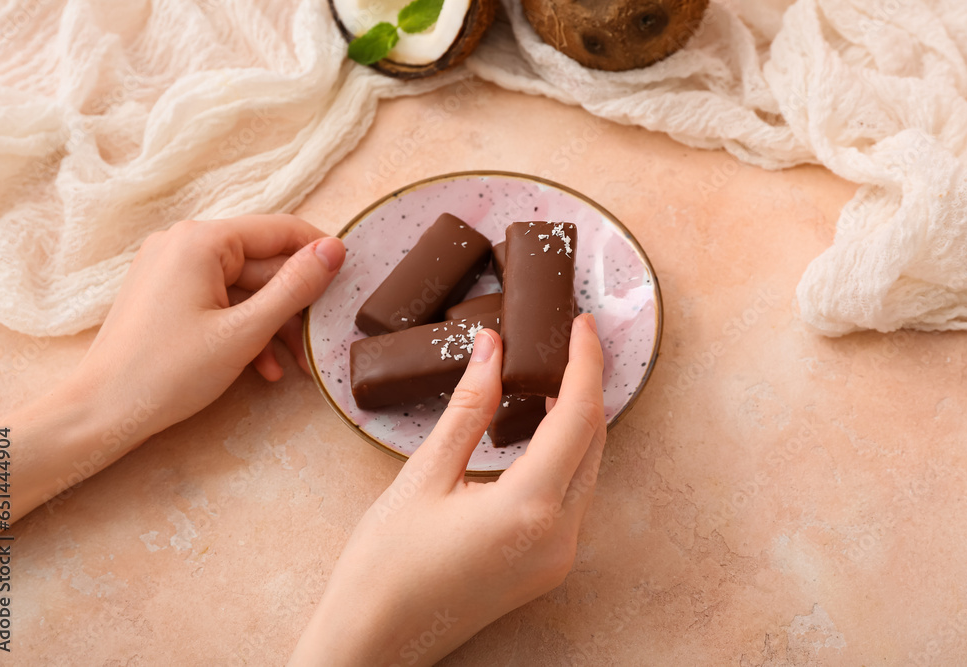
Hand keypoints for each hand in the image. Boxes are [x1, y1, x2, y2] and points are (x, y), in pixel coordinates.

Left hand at [72, 213, 345, 447]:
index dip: (320, 255)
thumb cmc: (169, 373)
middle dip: (295, 305)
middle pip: (263, 263)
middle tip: (321, 340)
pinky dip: (245, 329)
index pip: (280, 230)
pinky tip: (264, 366)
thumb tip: (334, 249)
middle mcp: (185, 243)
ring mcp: (173, 268)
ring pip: (246, 288)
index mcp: (202, 240)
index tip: (350, 283)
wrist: (103, 412)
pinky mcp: (168, 294)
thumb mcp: (245, 332)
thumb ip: (294, 288)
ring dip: (274, 324)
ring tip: (297, 364)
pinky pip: (222, 302)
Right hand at [290, 314, 605, 665]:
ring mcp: (557, 558)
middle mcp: (559, 537)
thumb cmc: (384, 567)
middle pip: (593, 442)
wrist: (373, 644)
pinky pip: (572, 496)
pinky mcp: (545, 567)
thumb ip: (468, 409)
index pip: (577, 417)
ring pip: (587, 469)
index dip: (585, 363)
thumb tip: (492, 348)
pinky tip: (539, 428)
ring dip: (576, 420)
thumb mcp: (423, 477)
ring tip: (551, 374)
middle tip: (568, 340)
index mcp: (530, 510)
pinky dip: (564, 454)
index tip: (582, 323)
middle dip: (586, 386)